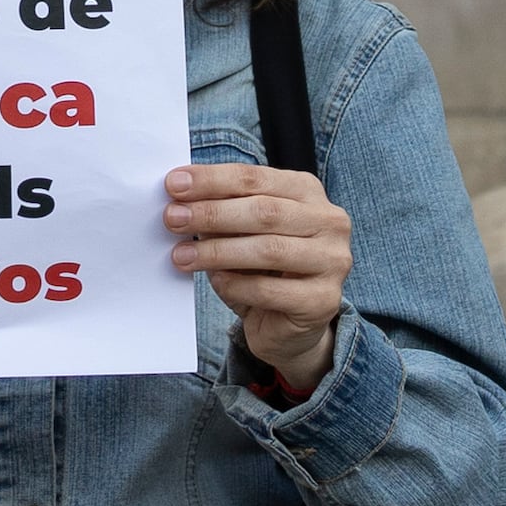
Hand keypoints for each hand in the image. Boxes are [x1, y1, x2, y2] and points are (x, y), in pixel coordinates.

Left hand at [170, 160, 352, 399]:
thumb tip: (180, 200)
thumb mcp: (242, 233)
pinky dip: (236, 284)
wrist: (288, 327)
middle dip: (212, 213)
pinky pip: (270, 290)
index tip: (173, 185)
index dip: (212, 180)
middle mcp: (329, 221)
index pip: (255, 178)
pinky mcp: (323, 300)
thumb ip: (222, 212)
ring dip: (217, 251)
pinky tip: (215, 281)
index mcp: (307, 192)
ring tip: (181, 255)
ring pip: (267, 249)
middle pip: (263, 211)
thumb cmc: (262, 270)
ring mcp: (332, 261)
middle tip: (172, 218)